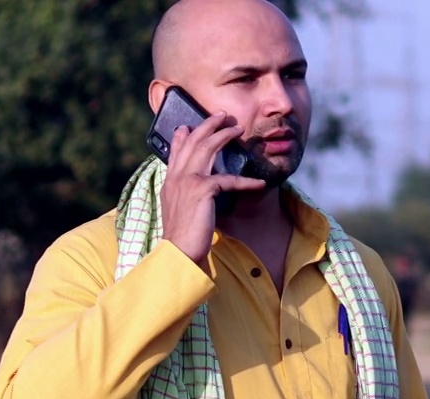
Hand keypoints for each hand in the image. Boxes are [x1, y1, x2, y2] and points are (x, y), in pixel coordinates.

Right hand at [160, 111, 266, 264]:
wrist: (177, 251)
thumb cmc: (182, 237)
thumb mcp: (180, 210)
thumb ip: (186, 195)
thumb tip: (197, 190)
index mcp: (170, 181)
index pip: (175, 152)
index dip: (182, 137)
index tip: (187, 126)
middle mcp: (176, 177)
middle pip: (193, 142)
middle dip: (208, 125)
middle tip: (222, 116)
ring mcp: (187, 181)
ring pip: (206, 148)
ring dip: (224, 135)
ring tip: (238, 129)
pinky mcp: (202, 190)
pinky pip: (228, 179)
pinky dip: (247, 181)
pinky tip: (260, 182)